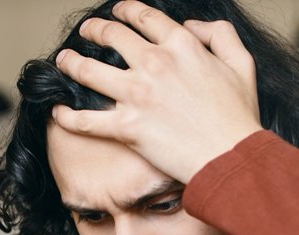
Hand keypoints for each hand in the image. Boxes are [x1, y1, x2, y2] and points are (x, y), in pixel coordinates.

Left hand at [52, 0, 262, 183]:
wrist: (229, 156)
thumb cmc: (238, 116)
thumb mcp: (241, 63)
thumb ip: (220, 35)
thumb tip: (193, 25)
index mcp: (181, 46)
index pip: (144, 18)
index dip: (126, 11)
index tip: (117, 12)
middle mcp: (155, 64)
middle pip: (112, 36)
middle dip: (94, 30)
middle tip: (86, 32)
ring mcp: (137, 95)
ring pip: (89, 71)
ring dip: (71, 63)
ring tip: (63, 60)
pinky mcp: (126, 128)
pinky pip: (86, 121)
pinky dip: (67, 116)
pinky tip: (57, 112)